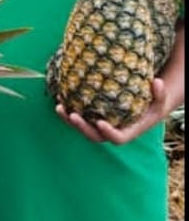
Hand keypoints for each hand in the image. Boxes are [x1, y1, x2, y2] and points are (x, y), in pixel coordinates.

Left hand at [55, 78, 172, 144]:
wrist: (147, 106)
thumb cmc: (154, 103)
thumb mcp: (161, 99)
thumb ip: (160, 93)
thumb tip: (156, 82)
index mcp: (128, 132)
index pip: (117, 138)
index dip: (108, 132)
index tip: (100, 122)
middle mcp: (113, 132)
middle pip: (94, 136)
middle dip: (82, 128)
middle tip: (72, 115)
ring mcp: (102, 126)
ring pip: (83, 128)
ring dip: (69, 120)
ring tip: (59, 107)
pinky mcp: (95, 119)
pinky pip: (80, 117)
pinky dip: (69, 110)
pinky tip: (59, 98)